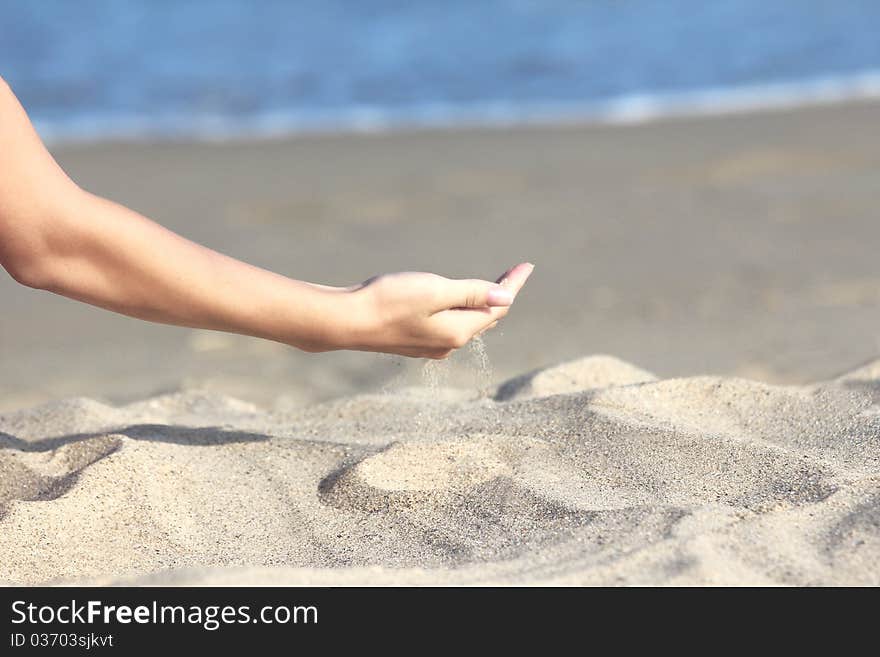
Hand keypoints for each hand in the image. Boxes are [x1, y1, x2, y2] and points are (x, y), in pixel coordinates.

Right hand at [344, 262, 533, 357]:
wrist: (346, 321)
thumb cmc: (389, 301)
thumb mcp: (435, 291)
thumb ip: (472, 294)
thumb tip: (507, 299)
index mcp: (458, 331)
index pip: (497, 308)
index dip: (513, 285)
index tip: (527, 265)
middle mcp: (448, 344)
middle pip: (484, 318)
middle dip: (500, 295)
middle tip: (513, 273)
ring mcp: (431, 346)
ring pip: (466, 322)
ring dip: (479, 303)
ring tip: (491, 286)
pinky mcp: (414, 342)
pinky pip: (449, 325)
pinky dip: (460, 310)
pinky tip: (456, 302)